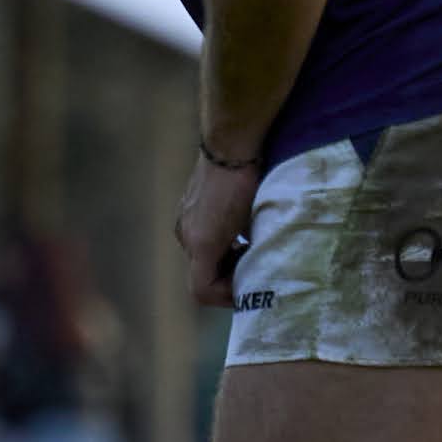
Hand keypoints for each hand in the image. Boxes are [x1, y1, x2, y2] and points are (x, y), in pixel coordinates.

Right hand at [174, 148, 260, 308]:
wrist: (231, 146)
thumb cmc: (246, 185)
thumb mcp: (254, 225)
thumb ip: (249, 255)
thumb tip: (257, 273)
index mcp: (201, 244)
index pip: (203, 292)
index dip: (228, 295)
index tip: (253, 284)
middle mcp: (185, 236)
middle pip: (202, 276)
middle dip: (229, 277)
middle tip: (257, 268)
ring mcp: (183, 221)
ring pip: (202, 258)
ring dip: (225, 261)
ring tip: (252, 249)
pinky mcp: (187, 209)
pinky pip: (200, 239)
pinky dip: (219, 244)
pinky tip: (240, 230)